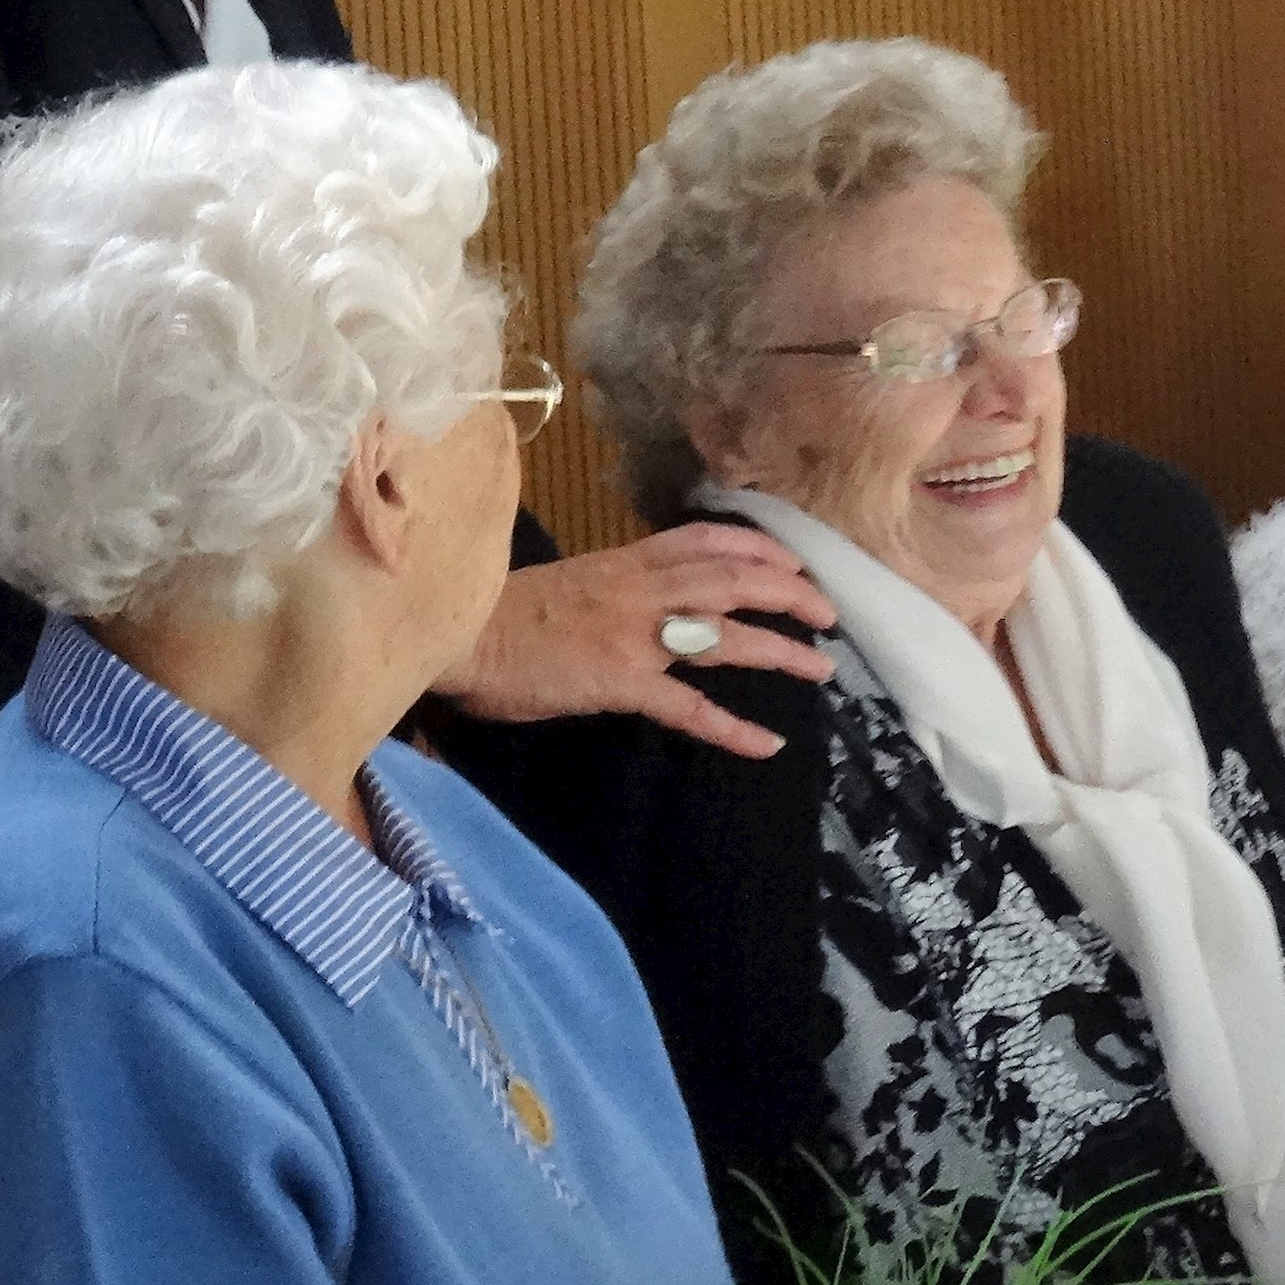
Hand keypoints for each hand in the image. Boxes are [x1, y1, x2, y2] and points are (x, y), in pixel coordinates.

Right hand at [441, 529, 836, 761]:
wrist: (456, 629)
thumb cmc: (497, 611)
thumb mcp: (570, 582)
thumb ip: (614, 586)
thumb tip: (645, 601)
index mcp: (625, 562)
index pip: (706, 540)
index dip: (759, 547)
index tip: (794, 559)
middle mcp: (640, 590)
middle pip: (733, 580)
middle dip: (788, 592)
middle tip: (828, 612)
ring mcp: (633, 635)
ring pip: (724, 634)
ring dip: (780, 651)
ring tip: (821, 668)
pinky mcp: (620, 681)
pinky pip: (688, 706)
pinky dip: (731, 727)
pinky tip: (766, 744)